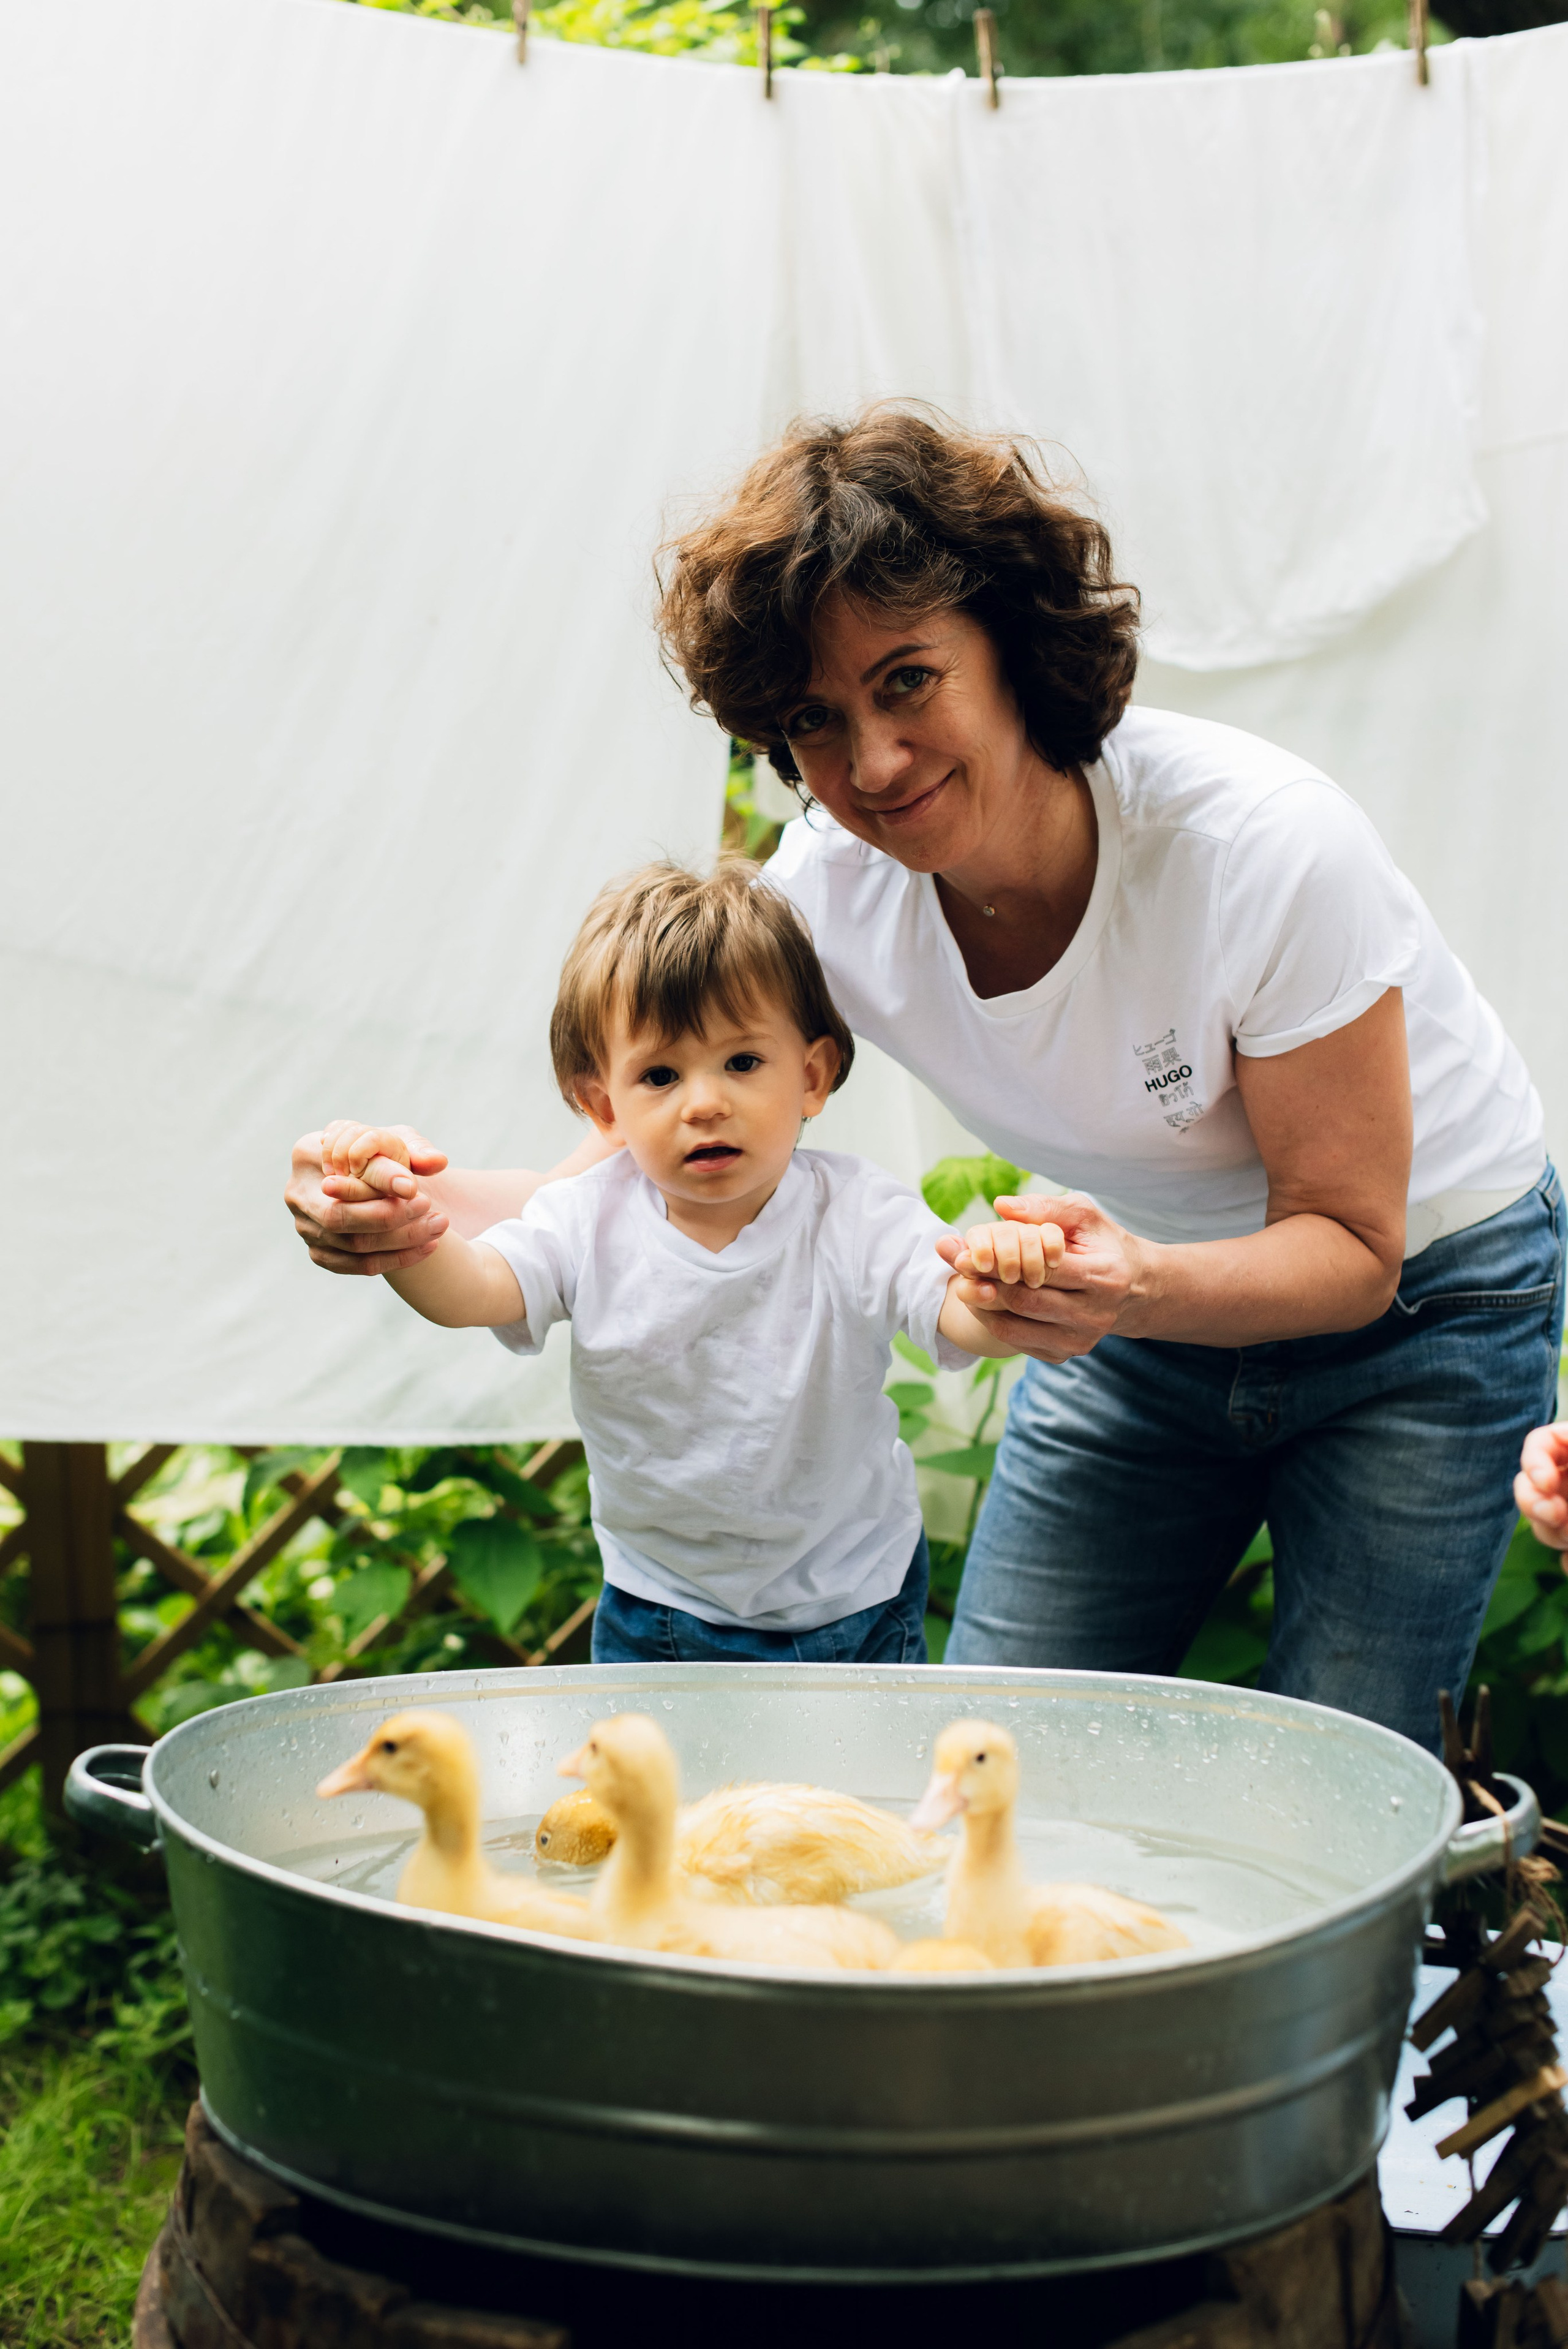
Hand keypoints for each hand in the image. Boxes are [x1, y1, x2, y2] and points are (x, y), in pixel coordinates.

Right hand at [286, 1124, 450, 1276]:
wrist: (371, 1180)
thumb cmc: (381, 1152)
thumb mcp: (398, 1140)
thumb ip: (416, 1148)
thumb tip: (437, 1162)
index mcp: (308, 1153)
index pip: (341, 1174)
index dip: (380, 1182)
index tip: (416, 1188)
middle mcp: (298, 1194)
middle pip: (339, 1217)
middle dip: (389, 1216)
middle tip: (428, 1206)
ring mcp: (305, 1228)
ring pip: (353, 1245)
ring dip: (402, 1239)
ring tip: (438, 1224)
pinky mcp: (320, 1254)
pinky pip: (360, 1266)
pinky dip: (397, 1259)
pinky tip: (428, 1246)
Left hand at [937, 1193, 1150, 1364]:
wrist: (1135, 1289)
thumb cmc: (1103, 1244)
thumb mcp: (1084, 1216)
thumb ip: (1045, 1207)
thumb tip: (1001, 1205)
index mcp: (1103, 1276)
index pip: (1042, 1270)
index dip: (999, 1260)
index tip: (963, 1253)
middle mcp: (1095, 1314)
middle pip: (1025, 1302)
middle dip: (984, 1285)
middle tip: (956, 1271)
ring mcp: (1081, 1339)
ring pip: (1016, 1328)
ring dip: (983, 1307)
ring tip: (964, 1286)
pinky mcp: (1067, 1354)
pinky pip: (1018, 1343)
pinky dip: (995, 1322)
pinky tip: (984, 1303)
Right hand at [1516, 1423, 1567, 1554]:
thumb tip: (1558, 1437)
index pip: (1541, 1444)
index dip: (1534, 1461)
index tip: (1545, 1482)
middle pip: (1530, 1485)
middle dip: (1534, 1503)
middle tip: (1555, 1515)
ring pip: (1543, 1523)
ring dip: (1552, 1533)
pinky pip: (1563, 1555)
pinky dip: (1567, 1561)